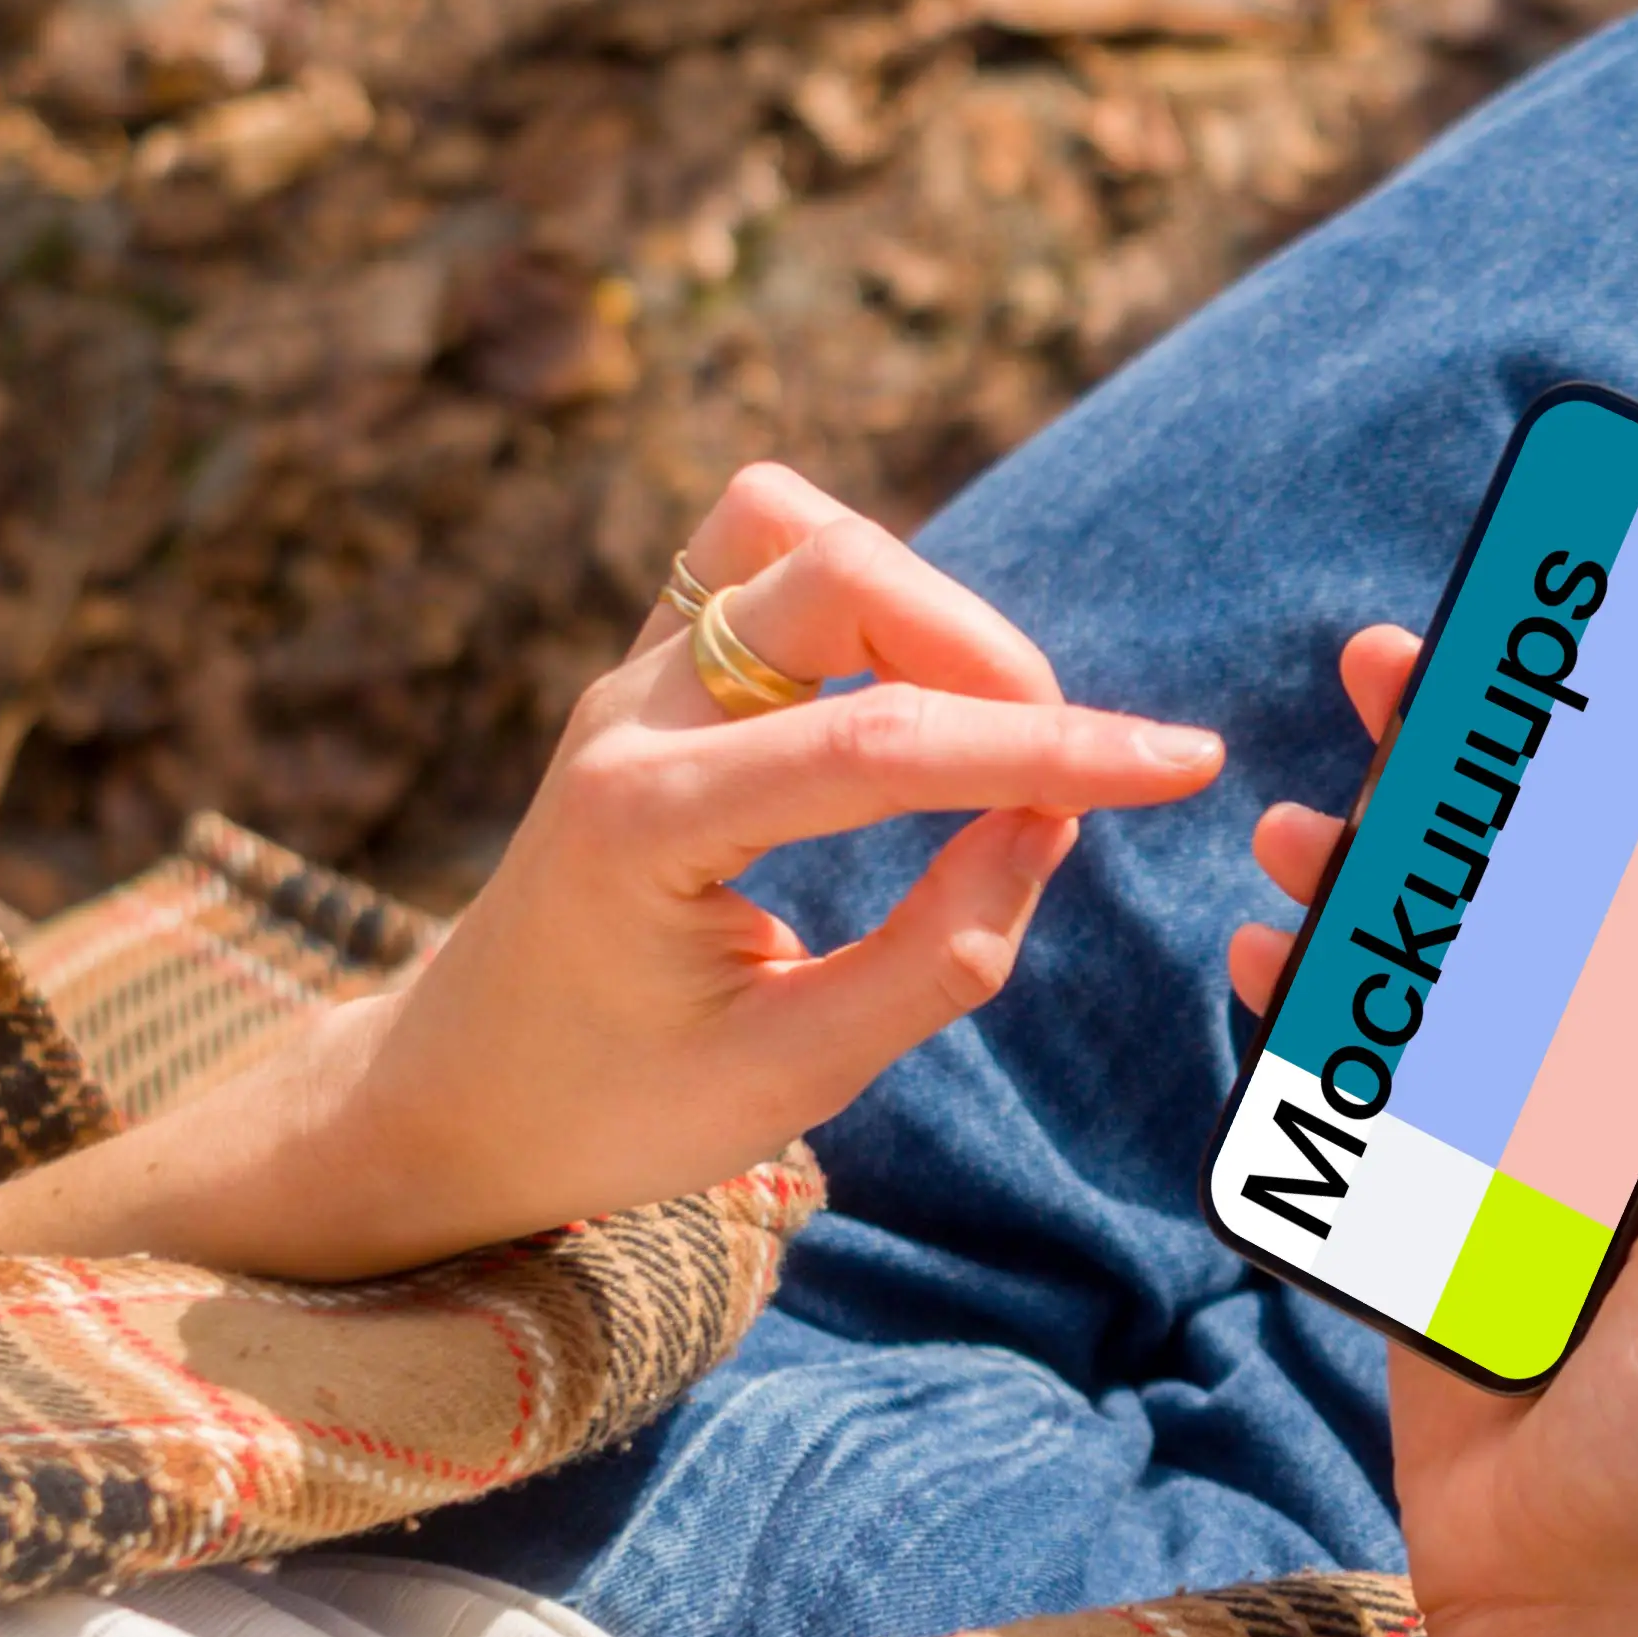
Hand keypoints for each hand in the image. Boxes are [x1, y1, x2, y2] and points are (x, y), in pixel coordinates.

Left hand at [0, 463, 1220, 1276]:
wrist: (453, 1096)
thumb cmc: (610, 1110)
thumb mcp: (787, 1078)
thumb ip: (933, 958)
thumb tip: (1047, 827)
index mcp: (646, 823)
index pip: (884, 745)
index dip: (1051, 747)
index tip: (1184, 765)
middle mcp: (629, 718)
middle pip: (836, 572)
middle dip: (984, 650)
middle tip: (1055, 772)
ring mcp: (630, 676)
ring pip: (792, 526)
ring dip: (918, 596)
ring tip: (980, 719)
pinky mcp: (648, 669)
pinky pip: (763, 554)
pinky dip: (863, 588)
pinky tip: (912, 688)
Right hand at [1230, 622, 1637, 1636]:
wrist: (1562, 1591)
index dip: (1628, 781)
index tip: (1581, 667)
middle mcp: (1604, 1099)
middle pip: (1530, 903)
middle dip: (1464, 783)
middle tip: (1395, 671)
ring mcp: (1499, 1145)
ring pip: (1427, 973)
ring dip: (1369, 882)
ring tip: (1311, 821)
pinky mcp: (1407, 1202)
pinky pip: (1351, 1080)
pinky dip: (1309, 1010)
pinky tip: (1273, 952)